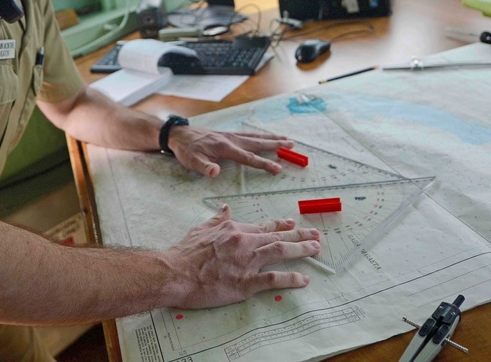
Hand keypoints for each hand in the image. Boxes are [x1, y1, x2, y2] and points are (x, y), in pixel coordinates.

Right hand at [164, 204, 320, 308]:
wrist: (174, 272)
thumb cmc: (184, 253)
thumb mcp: (200, 229)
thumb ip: (216, 220)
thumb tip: (225, 208)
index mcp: (234, 229)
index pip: (263, 226)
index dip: (280, 225)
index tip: (293, 223)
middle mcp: (244, 242)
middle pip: (278, 237)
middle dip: (299, 235)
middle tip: (316, 235)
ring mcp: (246, 262)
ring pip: (280, 252)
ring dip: (301, 250)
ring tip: (316, 249)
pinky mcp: (245, 282)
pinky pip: (273, 279)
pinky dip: (290, 279)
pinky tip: (303, 279)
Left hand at [167, 125, 293, 177]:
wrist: (179, 134)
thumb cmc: (186, 150)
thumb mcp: (191, 161)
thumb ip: (204, 167)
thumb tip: (215, 172)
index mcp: (225, 147)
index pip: (248, 157)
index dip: (264, 163)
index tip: (278, 168)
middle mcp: (231, 139)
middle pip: (257, 143)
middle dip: (275, 145)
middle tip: (292, 145)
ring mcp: (231, 135)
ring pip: (255, 136)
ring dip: (271, 138)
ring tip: (286, 139)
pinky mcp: (229, 134)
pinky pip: (249, 134)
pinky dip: (260, 135)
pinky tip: (266, 136)